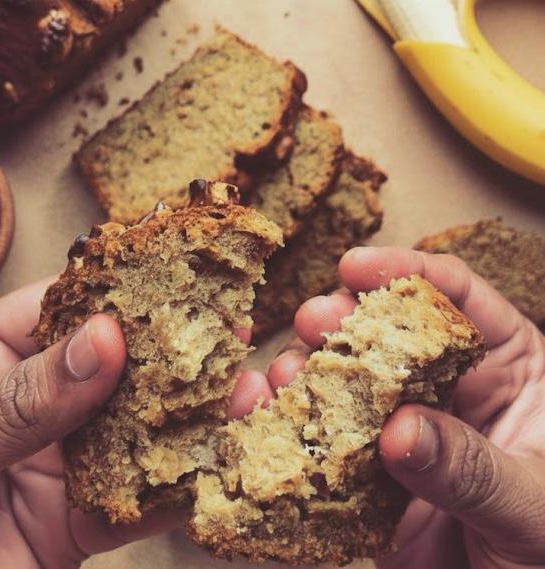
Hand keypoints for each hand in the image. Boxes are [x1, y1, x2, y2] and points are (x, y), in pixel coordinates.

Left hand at [0, 278, 268, 568]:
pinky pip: (132, 504)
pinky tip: (215, 471)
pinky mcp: (70, 526)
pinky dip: (175, 491)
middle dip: (174, 353)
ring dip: (190, 419)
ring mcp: (54, 462)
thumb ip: (13, 402)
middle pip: (115, 367)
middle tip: (233, 334)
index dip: (124, 289)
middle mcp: (31, 401)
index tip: (183, 275)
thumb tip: (101, 342)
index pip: (66, 307)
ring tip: (245, 398)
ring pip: (134, 431)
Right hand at [270, 246, 544, 568]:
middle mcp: (450, 392)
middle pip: (390, 331)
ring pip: (348, 384)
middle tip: (311, 320)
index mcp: (507, 372)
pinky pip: (323, 450)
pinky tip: (255, 413)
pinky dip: (284, 429)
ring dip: (307, 370)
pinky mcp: (371, 485)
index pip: (460, 297)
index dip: (407, 271)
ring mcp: (405, 436)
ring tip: (283, 376)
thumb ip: (471, 467)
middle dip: (344, 317)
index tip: (355, 268)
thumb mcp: (532, 505)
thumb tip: (400, 430)